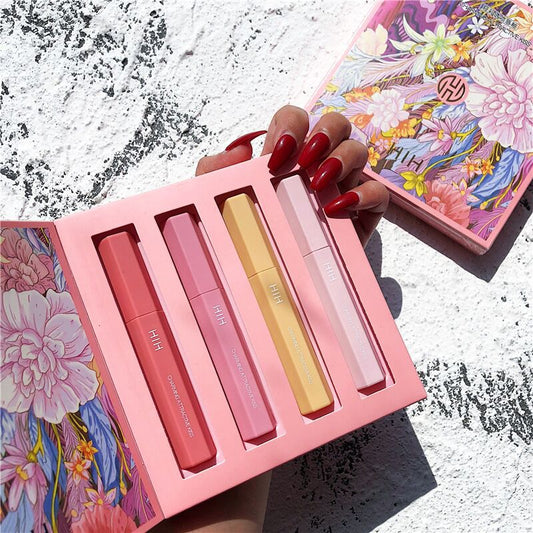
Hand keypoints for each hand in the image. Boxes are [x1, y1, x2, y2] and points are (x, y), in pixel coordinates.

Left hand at [196, 105, 388, 246]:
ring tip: (317, 184)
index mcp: (288, 155)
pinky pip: (378, 192)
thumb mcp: (224, 203)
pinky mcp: (362, 212)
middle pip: (335, 123)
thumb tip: (239, 150)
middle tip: (304, 162)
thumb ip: (216, 172)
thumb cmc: (255, 235)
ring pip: (358, 150)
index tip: (277, 156)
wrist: (282, 279)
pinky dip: (363, 194)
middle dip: (324, 133)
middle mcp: (319, 163)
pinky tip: (337, 208)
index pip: (297, 119)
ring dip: (342, 159)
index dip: (292, 126)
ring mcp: (343, 185)